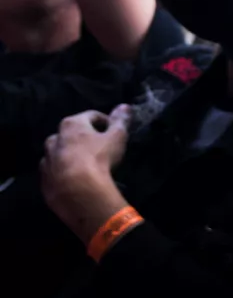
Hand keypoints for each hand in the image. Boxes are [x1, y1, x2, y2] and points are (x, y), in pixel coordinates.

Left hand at [40, 107, 130, 242]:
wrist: (78, 191)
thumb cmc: (99, 158)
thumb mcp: (117, 136)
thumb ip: (120, 120)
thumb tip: (124, 106)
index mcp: (71, 124)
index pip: (92, 116)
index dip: (106, 122)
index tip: (114, 132)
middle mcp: (54, 139)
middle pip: (72, 134)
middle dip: (85, 138)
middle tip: (99, 148)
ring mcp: (46, 160)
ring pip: (60, 153)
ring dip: (71, 155)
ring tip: (86, 165)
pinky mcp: (44, 179)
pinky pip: (55, 171)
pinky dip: (64, 172)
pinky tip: (76, 179)